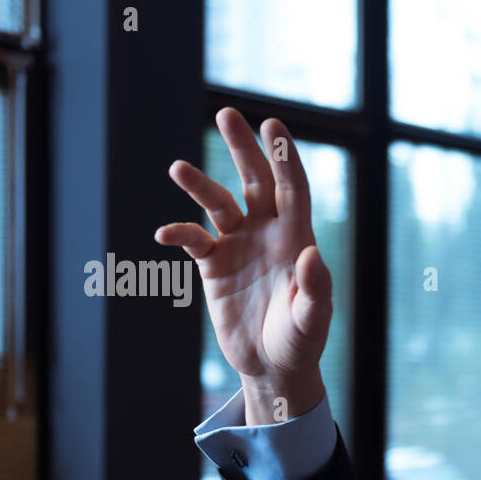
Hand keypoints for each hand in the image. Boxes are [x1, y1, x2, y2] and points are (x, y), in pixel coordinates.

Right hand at [155, 108, 329, 424]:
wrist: (272, 366)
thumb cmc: (301, 342)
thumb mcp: (312, 320)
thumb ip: (314, 289)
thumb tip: (311, 255)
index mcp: (296, 238)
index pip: (292, 190)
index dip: (284, 159)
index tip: (273, 127)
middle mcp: (266, 233)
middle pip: (255, 181)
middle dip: (243, 148)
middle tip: (227, 113)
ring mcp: (238, 245)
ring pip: (217, 203)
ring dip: (199, 185)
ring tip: (178, 168)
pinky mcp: (213, 264)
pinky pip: (193, 239)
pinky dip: (179, 232)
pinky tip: (166, 233)